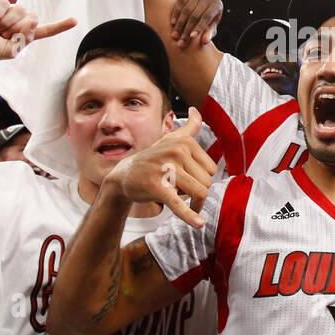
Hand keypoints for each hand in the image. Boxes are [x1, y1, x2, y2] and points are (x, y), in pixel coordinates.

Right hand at [0, 0, 74, 65]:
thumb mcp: (8, 51)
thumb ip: (24, 39)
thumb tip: (34, 19)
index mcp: (22, 35)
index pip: (44, 30)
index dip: (59, 26)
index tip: (74, 21)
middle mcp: (16, 22)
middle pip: (31, 18)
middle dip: (17, 28)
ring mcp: (5, 11)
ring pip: (19, 10)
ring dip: (5, 22)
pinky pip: (4, 3)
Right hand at [104, 108, 215, 226]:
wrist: (124, 174)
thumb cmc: (153, 159)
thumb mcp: (170, 139)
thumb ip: (189, 126)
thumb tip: (197, 109)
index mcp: (184, 142)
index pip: (211, 170)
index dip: (203, 180)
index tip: (190, 182)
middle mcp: (176, 152)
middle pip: (206, 182)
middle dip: (198, 193)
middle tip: (182, 193)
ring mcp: (166, 169)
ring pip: (198, 193)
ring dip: (194, 205)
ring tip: (183, 204)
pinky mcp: (157, 187)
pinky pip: (178, 204)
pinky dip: (189, 215)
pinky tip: (198, 224)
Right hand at [169, 0, 222, 47]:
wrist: (199, 6)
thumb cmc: (207, 21)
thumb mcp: (210, 28)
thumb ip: (209, 34)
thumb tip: (205, 42)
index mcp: (217, 5)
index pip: (207, 17)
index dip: (199, 27)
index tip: (191, 37)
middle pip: (195, 14)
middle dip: (187, 29)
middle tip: (181, 41)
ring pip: (186, 9)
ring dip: (179, 24)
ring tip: (175, 35)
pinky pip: (180, 2)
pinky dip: (175, 13)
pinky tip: (172, 23)